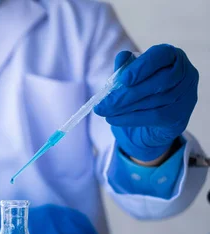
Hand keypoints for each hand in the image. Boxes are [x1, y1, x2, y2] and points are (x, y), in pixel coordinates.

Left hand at [94, 45, 198, 161]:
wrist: (148, 123)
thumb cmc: (139, 92)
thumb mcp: (129, 77)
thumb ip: (125, 68)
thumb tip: (121, 58)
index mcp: (172, 57)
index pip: (161, 55)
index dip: (143, 66)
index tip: (123, 79)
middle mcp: (185, 74)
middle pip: (158, 82)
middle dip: (126, 94)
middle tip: (103, 104)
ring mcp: (186, 96)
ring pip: (154, 101)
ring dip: (125, 108)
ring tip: (105, 111)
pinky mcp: (180, 116)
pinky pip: (154, 116)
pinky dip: (130, 118)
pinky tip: (113, 119)